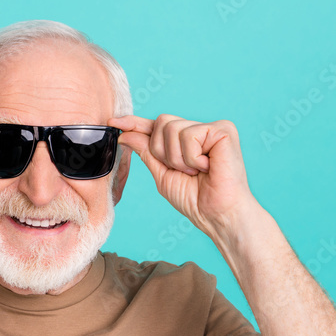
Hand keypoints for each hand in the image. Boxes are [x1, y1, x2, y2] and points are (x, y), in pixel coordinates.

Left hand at [108, 114, 259, 238]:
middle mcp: (200, 129)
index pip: (156, 126)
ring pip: (172, 128)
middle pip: (161, 122)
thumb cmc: (194, 198)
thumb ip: (146, 151)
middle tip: (182, 171)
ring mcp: (212, 128)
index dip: (135, 123)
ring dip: (177, 158)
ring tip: (196, 172)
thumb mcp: (162, 173)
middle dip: (161, 151)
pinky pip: (189, 135)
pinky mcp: (223, 130)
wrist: (216, 214)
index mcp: (186, 140)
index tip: (112, 121)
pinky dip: (191, 158)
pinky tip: (207, 167)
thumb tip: (125, 133)